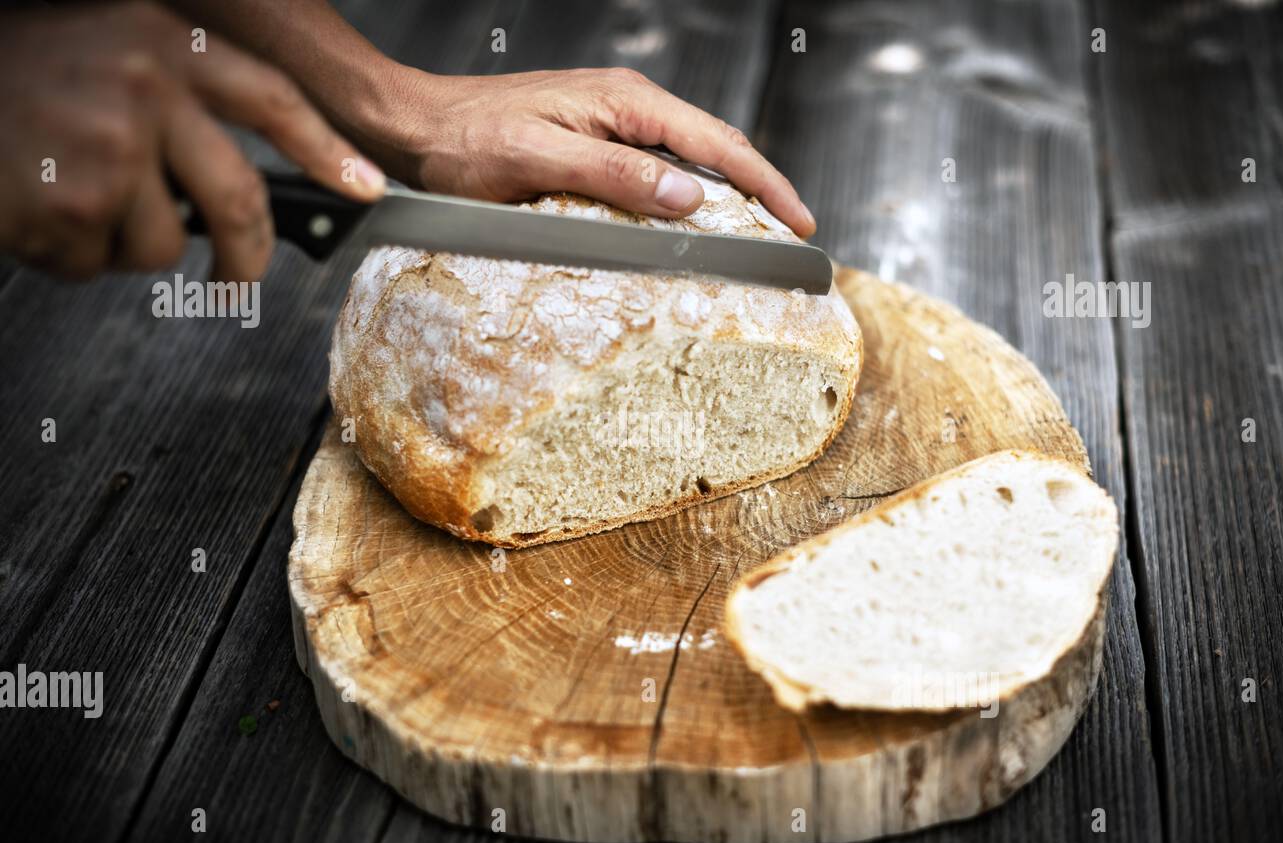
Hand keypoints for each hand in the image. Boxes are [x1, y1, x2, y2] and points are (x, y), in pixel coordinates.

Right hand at [0, 1, 384, 280]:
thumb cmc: (11, 73)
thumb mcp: (104, 50)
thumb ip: (175, 99)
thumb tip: (237, 186)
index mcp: (163, 43)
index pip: (272, 99)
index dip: (326, 150)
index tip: (368, 189)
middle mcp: (147, 89)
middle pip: (240, 199)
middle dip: (246, 255)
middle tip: (236, 281)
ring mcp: (113, 149)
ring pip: (163, 247)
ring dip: (119, 246)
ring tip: (65, 199)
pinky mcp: (77, 205)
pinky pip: (97, 264)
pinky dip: (68, 256)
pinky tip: (33, 210)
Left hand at [355, 66, 816, 236]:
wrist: (419, 128)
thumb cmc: (467, 142)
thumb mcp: (540, 161)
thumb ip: (615, 176)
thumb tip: (688, 195)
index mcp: (625, 104)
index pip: (717, 143)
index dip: (765, 185)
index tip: (798, 221)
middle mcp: (626, 106)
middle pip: (714, 146)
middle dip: (760, 189)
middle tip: (792, 233)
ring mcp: (611, 122)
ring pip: (689, 157)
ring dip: (729, 193)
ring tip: (759, 231)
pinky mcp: (594, 140)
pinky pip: (658, 167)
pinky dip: (689, 194)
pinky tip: (695, 219)